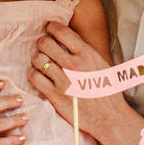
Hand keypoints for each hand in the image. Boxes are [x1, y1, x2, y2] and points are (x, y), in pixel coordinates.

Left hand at [29, 21, 124, 136]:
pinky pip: (35, 78)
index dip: (51, 27)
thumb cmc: (108, 90)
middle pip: (45, 43)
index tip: (49, 29)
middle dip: (42, 43)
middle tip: (44, 47)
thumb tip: (69, 38)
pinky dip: (33, 74)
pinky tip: (39, 76)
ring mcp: (63, 81)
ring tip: (42, 62)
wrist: (110, 117)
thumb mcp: (102, 64)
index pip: (62, 32)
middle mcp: (74, 65)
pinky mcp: (55, 96)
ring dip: (37, 59)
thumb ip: (85, 51)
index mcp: (87, 54)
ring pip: (38, 59)